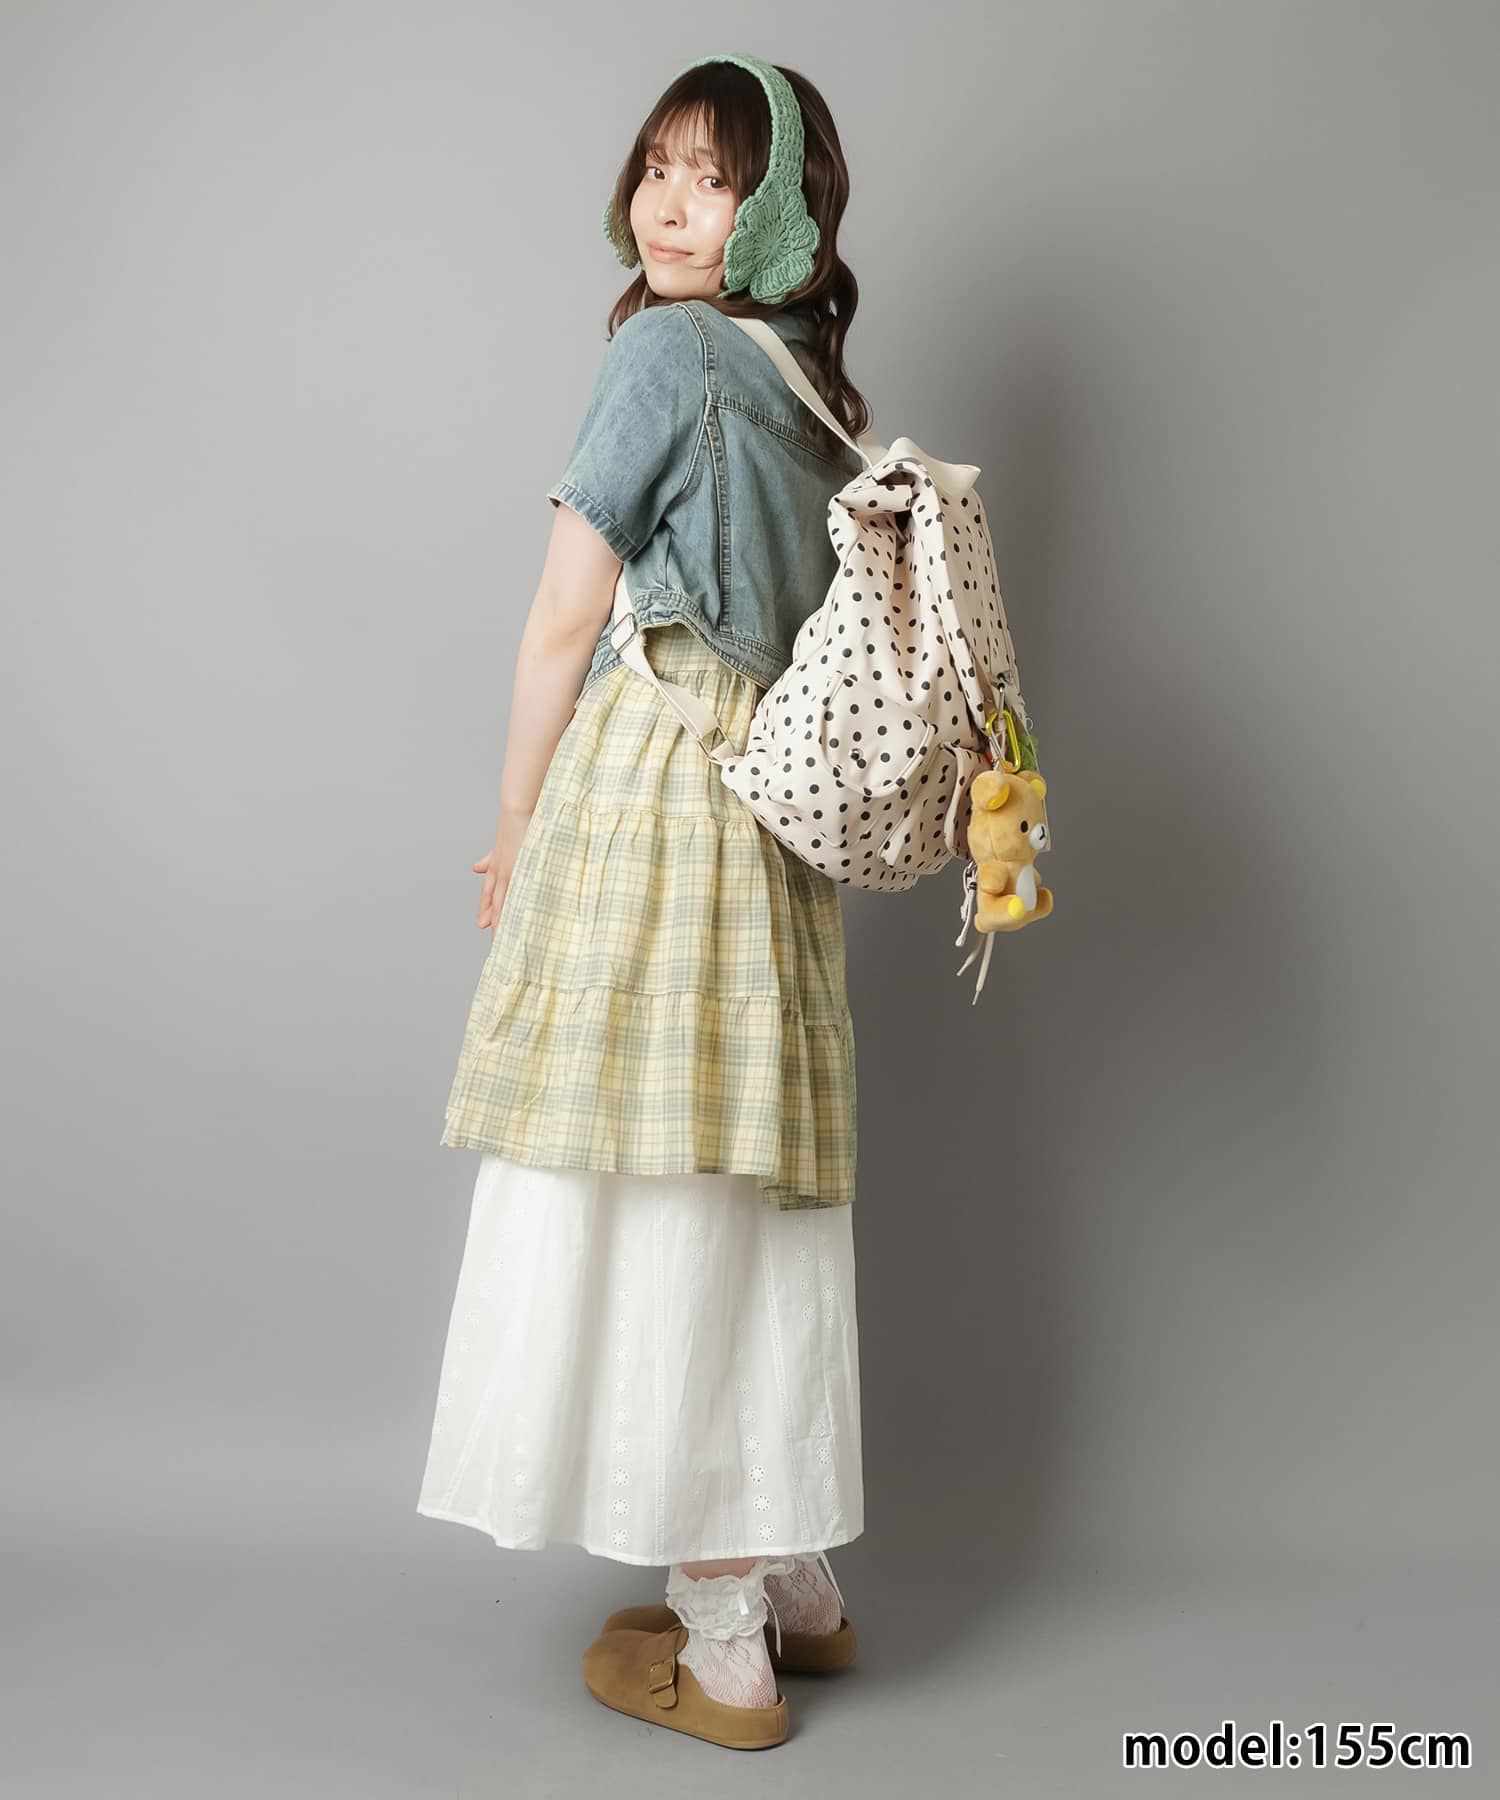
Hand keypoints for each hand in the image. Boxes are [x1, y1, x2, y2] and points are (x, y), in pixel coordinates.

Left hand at [471, 808, 532, 932]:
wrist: (518, 809)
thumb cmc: (517, 822)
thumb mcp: (502, 843)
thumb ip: (490, 858)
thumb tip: (476, 867)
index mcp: (496, 864)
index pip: (488, 890)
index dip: (485, 906)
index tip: (482, 922)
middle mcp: (498, 870)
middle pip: (491, 900)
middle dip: (490, 918)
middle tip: (489, 939)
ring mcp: (506, 872)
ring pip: (500, 903)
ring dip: (499, 922)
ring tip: (499, 940)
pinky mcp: (515, 871)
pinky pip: (511, 896)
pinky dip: (509, 911)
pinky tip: (511, 924)